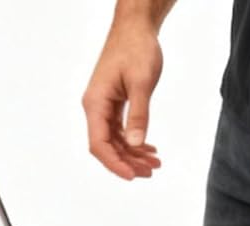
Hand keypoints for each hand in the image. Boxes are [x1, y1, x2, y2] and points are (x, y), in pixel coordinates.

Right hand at [83, 15, 163, 179]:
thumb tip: (134, 144)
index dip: (114, 163)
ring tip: (154, 163)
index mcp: (95, 105)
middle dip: (127, 162)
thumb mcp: (142, 82)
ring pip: (114, 140)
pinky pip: (120, 130)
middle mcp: (95, 109)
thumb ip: (138, 115)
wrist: (134, 26)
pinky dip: (133, 140)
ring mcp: (103, 108)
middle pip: (107, 147)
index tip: (132, 175)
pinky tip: (148, 148)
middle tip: (150, 172)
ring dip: (133, 154)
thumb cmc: (136, 48)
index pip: (99, 144)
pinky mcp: (112, 105)